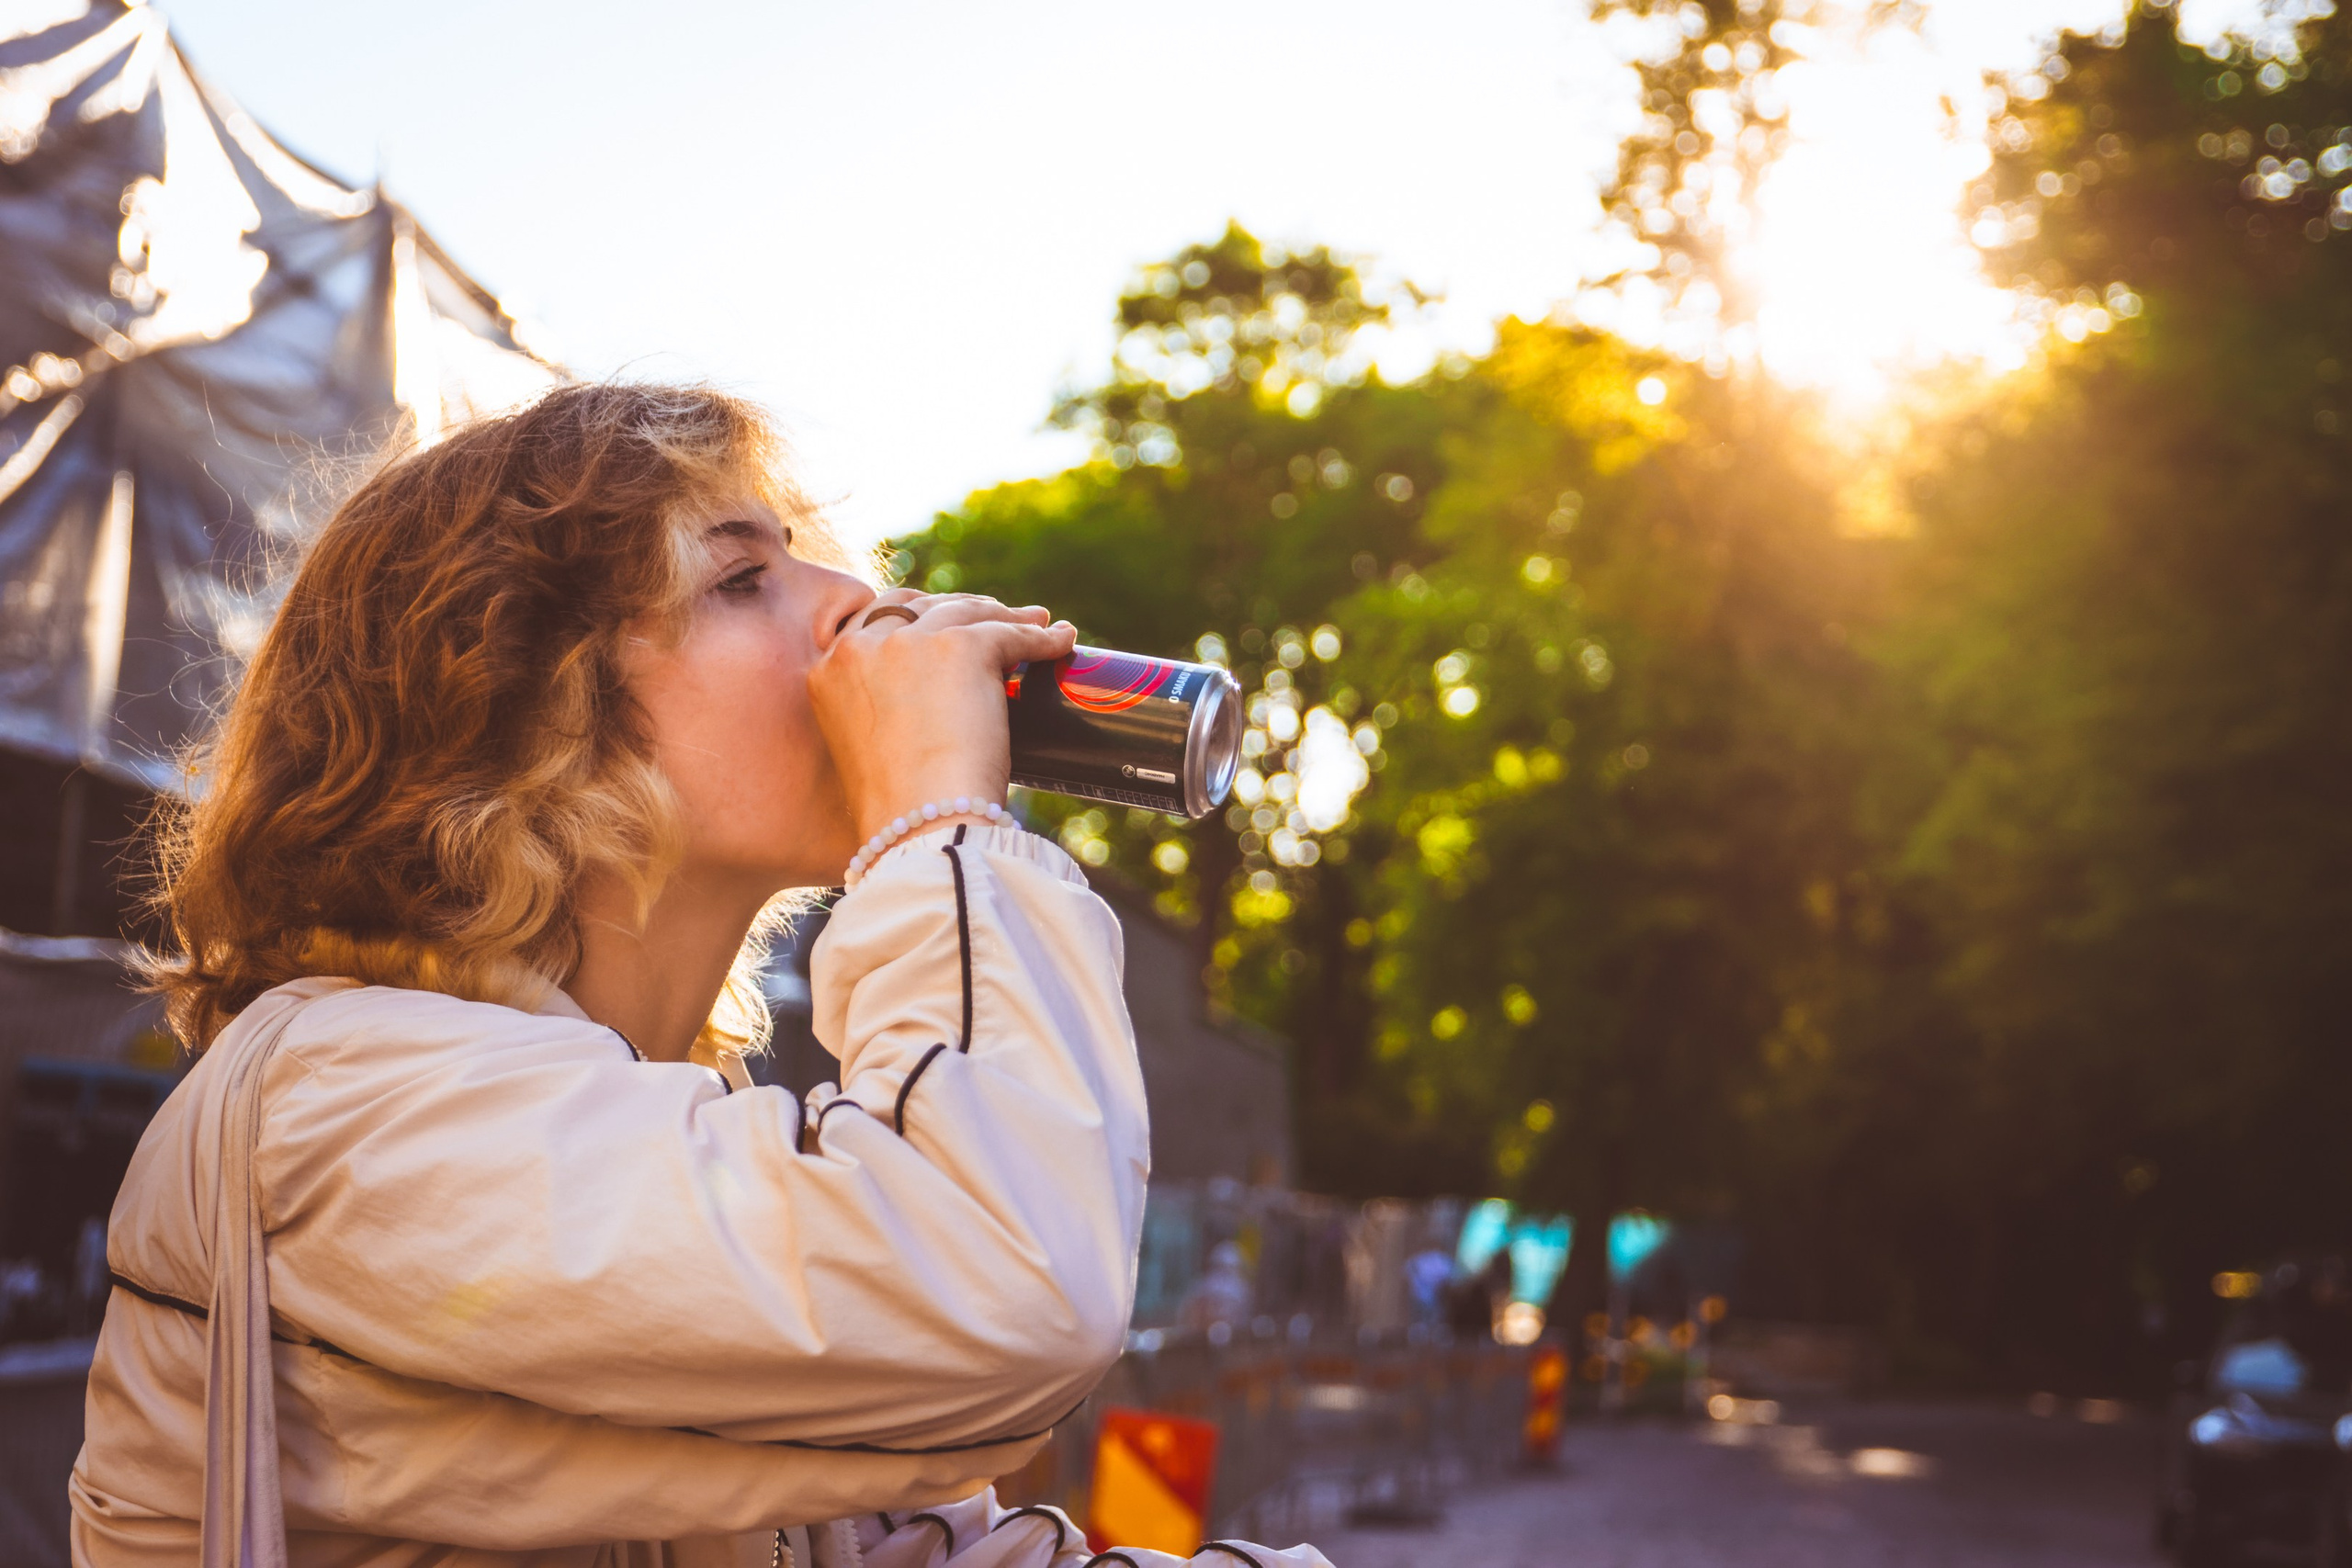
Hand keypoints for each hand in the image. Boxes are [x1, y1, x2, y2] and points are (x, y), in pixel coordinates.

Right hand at [808, 591, 1074, 845]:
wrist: (918, 828)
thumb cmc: (897, 812)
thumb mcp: (866, 749)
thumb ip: (881, 713)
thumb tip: (924, 708)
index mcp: (829, 671)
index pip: (877, 619)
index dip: (918, 618)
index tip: (946, 626)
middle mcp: (861, 647)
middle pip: (922, 606)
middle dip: (961, 610)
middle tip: (996, 621)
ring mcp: (910, 642)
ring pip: (967, 613)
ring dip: (1006, 616)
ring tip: (1037, 625)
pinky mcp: (961, 647)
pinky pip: (1011, 634)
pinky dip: (1041, 638)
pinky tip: (1062, 642)